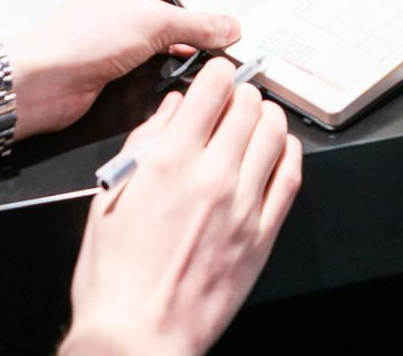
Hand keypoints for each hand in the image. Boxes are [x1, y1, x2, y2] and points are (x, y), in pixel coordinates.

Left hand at [9, 0, 241, 137]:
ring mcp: (121, 14)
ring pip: (165, 5)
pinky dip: (178, 41)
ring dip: (190, 14)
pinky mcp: (119, 44)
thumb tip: (227, 26)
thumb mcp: (155, 22)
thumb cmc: (84, 37)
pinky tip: (191, 52)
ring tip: (215, 22)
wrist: (47, 78)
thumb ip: (198, 24)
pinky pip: (158, 36)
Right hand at [62, 60, 301, 355]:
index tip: (216, 75)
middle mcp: (210, 176)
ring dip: (268, 116)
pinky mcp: (261, 235)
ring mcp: (241, 205)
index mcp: (169, 162)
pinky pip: (290, 177)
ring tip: (258, 119)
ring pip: (274, 132)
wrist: (136, 336)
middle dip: (241, 93)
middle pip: (248, 104)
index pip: (212, 87)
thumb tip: (170, 109)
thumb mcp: (112, 196)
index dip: (217, 72)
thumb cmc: (116, 277)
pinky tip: (281, 150)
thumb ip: (144, 142)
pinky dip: (289, 153)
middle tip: (234, 99)